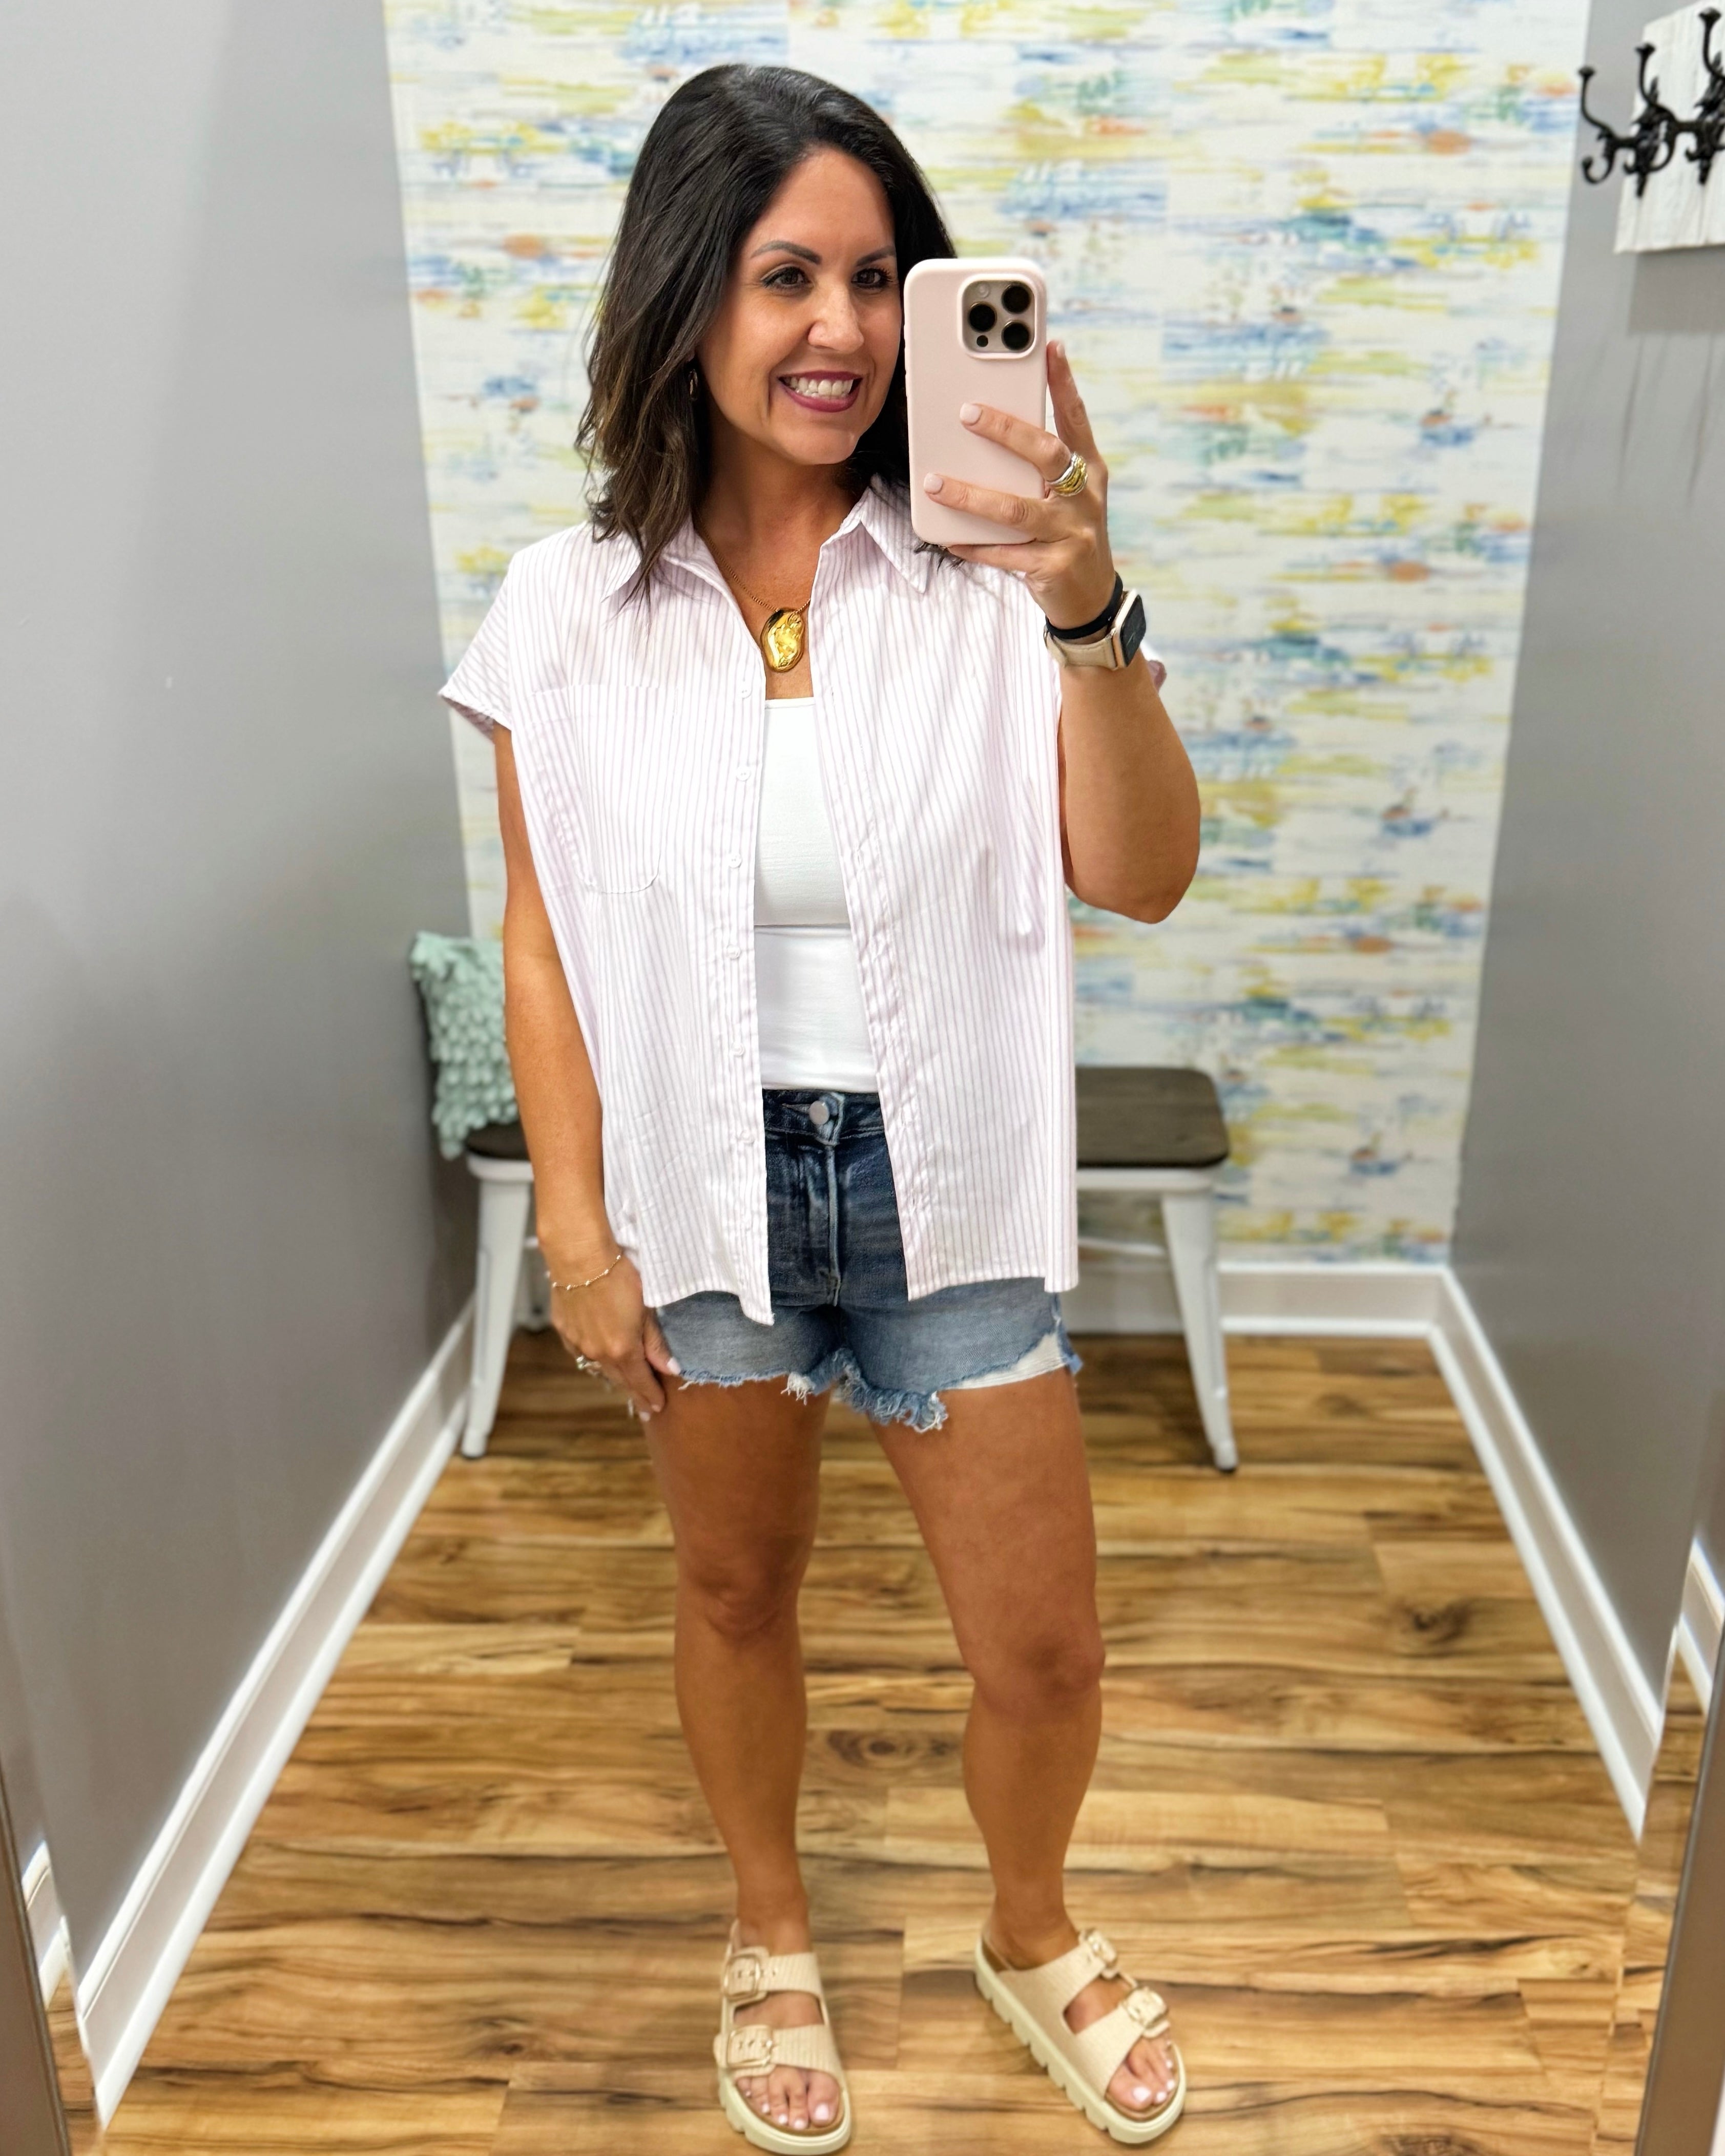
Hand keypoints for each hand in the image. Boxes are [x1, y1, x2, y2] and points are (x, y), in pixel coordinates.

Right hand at [548, 1252, 679, 1417]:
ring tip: (625, 1385)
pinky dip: (594, 1357)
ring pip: (599, 1367)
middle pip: (620, 1379)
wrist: (579, 1256)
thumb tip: (670, 1368)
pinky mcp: (564, 1329)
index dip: (650, 1395)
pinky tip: (599, 1358)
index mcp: (622, 1349)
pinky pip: (581, 1351)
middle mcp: (598, 1352)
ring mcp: (578, 1342)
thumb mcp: (646, 1308)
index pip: (640, 1381)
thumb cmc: (618, 1275)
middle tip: (644, 1408)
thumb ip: (656, 1342)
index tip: (657, 1408)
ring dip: (614, 1376)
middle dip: (634, 1393)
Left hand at [923, 338, 1115, 630]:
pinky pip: (1004, 554)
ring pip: (1015, 508)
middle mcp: (1084, 498)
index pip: (1076, 419)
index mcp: (1089, 471)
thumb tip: (990, 430)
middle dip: (1006, 431)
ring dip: (971, 495)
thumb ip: (1040, 467)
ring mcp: (1071, 534)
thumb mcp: (1066, 496)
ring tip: (936, 483)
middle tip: (967, 413)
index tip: (1049, 347)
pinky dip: (974, 545)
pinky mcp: (1052, 567)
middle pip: (1046, 454)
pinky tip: (948, 537)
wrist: (1091, 599)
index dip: (1064, 383)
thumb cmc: (1068, 535)